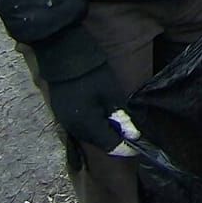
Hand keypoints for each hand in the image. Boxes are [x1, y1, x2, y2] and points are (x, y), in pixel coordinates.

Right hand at [32, 26, 132, 152]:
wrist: (63, 54)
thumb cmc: (91, 71)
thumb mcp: (111, 93)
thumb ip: (121, 116)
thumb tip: (134, 135)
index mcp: (87, 126)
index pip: (110, 146)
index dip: (126, 148)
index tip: (139, 143)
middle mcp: (74, 129)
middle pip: (99, 143)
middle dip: (116, 140)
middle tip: (131, 131)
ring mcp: (65, 122)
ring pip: (90, 136)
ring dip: (105, 133)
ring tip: (120, 123)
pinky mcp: (62, 114)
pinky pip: (81, 128)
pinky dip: (94, 126)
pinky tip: (103, 117)